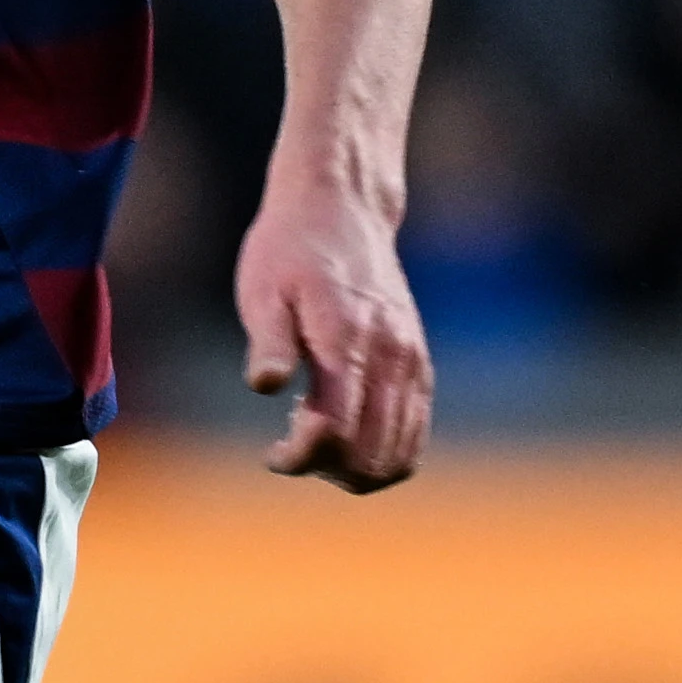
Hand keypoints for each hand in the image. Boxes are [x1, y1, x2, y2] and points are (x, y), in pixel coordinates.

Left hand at [234, 155, 433, 492]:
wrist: (342, 213)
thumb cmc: (288, 252)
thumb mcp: (262, 291)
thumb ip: (268, 342)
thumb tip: (266, 387)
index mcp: (347, 341)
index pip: (335, 431)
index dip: (301, 458)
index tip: (271, 454)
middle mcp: (391, 357)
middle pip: (371, 455)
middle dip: (326, 469)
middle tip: (289, 446)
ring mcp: (411, 363)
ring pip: (399, 454)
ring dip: (354, 468)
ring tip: (314, 437)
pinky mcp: (419, 365)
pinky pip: (414, 434)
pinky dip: (380, 452)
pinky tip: (342, 428)